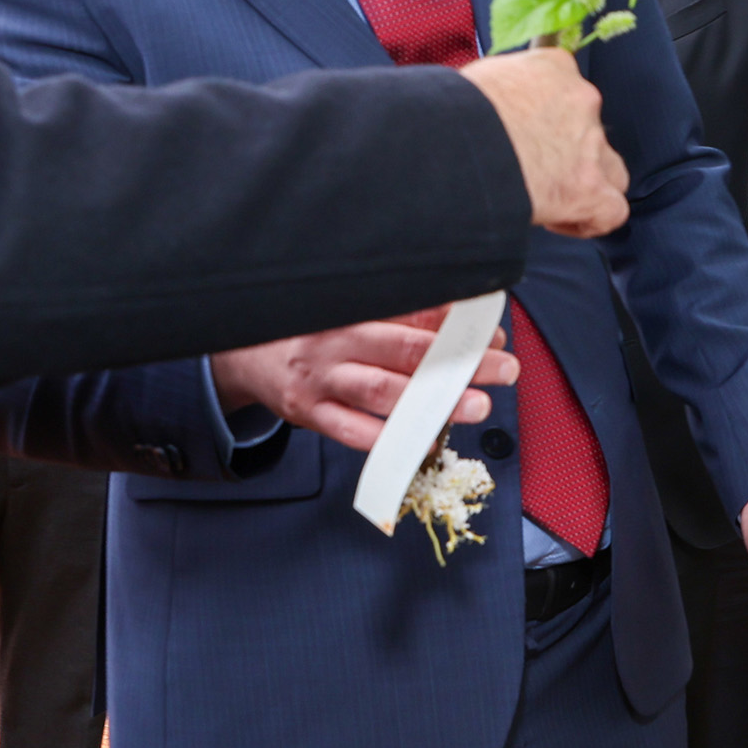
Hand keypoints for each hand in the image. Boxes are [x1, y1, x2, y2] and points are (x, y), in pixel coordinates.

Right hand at [211, 314, 519, 452]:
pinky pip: (353, 432)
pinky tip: (424, 442)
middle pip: (406, 350)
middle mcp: (335, 340)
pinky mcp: (308, 413)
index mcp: (349, 305)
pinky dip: (389, 440)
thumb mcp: (345, 308)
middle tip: (504, 367)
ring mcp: (320, 380)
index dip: (457, 322)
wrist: (243, 352)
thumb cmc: (310, 329)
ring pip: (384, 393)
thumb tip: (462, 316)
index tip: (493, 331)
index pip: (411, 311)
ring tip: (478, 404)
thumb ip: (394, 312)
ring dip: (435, 401)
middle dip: (460, 361)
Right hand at [461, 48, 628, 237]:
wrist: (460, 141)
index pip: (566, 86)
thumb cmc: (455, 110)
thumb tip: (497, 106)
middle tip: (529, 167)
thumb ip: (505, 88)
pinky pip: (612, 210)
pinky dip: (590, 219)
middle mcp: (581, 100)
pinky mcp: (591, 188)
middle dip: (565, 151)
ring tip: (549, 197)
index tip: (526, 134)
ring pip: (610, 167)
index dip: (549, 115)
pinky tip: (559, 221)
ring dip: (586, 182)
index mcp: (553, 67)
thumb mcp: (481, 78)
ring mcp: (590, 144)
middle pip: (589, 128)